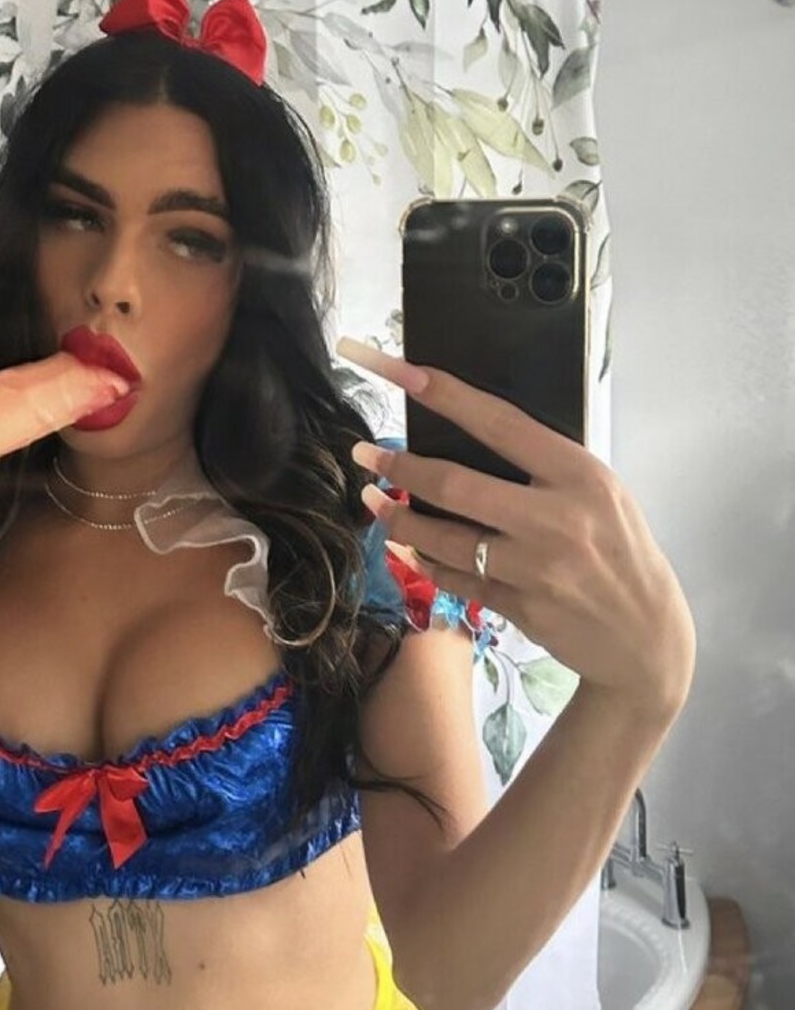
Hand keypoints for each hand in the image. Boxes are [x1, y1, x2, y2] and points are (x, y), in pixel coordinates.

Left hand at [338, 337, 695, 719]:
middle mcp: (556, 519)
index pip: (500, 423)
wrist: (645, 637)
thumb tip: (476, 433)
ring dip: (399, 518)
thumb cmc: (621, 552)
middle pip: (456, 486)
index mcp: (580, 475)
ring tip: (374, 501)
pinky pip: (454, 579)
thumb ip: (548, 467)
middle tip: (363, 454)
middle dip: (399, 467)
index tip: (399, 371)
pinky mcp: (517, 607)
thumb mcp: (602, 493)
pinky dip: (424, 560)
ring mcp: (534, 568)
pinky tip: (407, 545)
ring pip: (443, 539)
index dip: (445, 395)